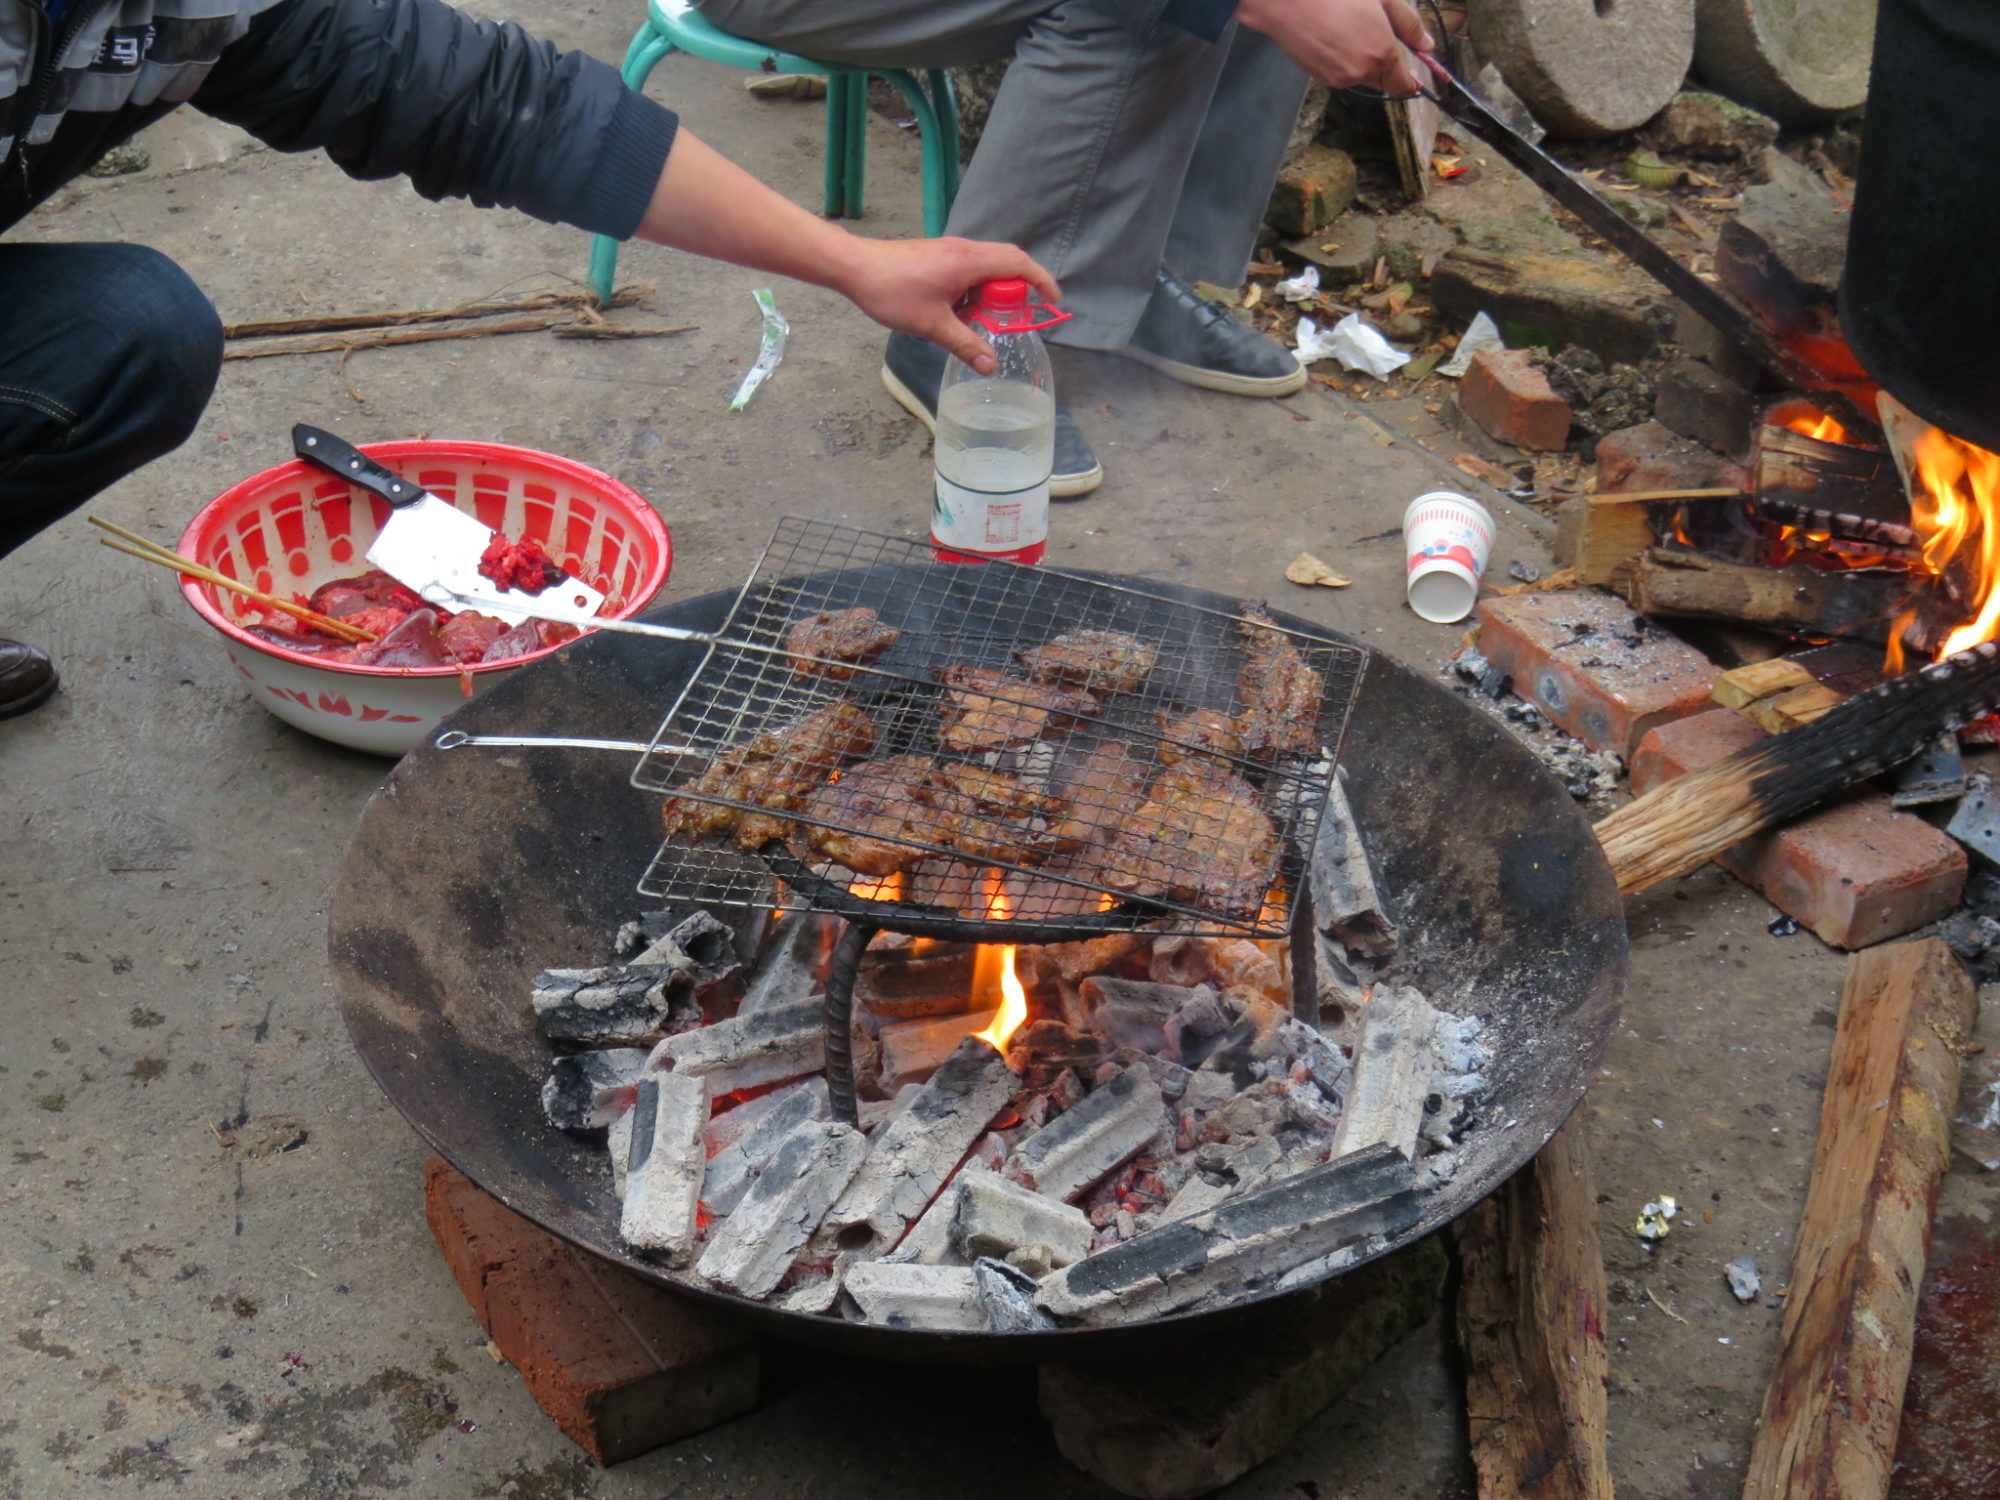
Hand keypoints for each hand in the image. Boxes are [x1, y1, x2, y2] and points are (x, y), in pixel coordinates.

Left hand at [828, 236, 1059, 374]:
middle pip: (1007, 264)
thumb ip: (965, 345)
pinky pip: (968, 271)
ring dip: (988, 295)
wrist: (855, 267)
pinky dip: (971, 292)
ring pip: (986, 269)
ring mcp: (951, 251)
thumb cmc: (893, 291)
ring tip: (971, 321)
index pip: (1020, 264)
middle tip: (1008, 320)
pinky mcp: (939, 256)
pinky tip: (953, 313)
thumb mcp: (933, 325)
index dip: (1041, 281)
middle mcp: (965, 250)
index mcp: (970, 261)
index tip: (1053, 300)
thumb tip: (990, 366)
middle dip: (1014, 293)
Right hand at [1235, 0, 1432, 96]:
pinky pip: (1341, 73)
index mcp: (1382, 53)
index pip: (1404, 86)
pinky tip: (1333, 36)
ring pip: (1361, 76)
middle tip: (1377, 33)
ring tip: (1349, 29)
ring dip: (1363, 60)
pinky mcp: (1320, 78)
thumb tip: (1427, 45)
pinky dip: (1343, 60)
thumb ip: (1409, 23)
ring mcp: (1338, 78)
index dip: (1411, 81)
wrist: (1286, 2)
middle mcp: (1361, 73)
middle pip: (1383, 81)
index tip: (1415, 73)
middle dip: (1385, 64)